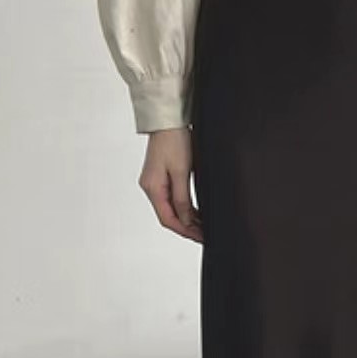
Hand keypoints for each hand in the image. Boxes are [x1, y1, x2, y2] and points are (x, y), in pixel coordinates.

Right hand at [139, 126, 202, 243]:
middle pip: (168, 215)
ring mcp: (155, 182)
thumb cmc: (174, 140)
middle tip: (205, 235)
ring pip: (171, 208)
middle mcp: (151, 187)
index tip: (200, 237)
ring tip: (203, 226)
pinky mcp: (161, 176)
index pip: (167, 219)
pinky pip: (172, 197)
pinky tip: (196, 212)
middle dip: (187, 227)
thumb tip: (185, 220)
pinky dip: (184, 207)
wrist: (169, 120)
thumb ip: (182, 199)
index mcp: (152, 188)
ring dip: (186, 218)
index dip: (184, 231)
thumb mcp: (181, 172)